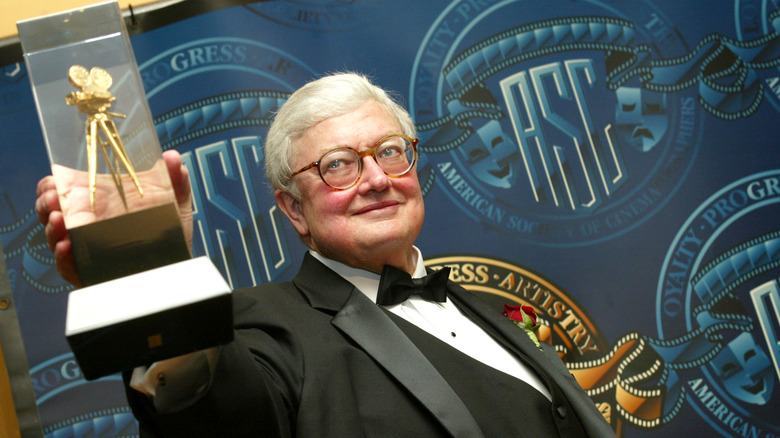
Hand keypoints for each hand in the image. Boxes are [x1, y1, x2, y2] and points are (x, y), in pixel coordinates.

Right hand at [35, 149, 193, 287]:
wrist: (178, 262)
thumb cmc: (168, 230)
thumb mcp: (173, 201)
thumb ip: (174, 178)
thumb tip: (173, 157)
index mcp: (97, 202)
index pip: (61, 191)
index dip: (51, 186)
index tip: (52, 181)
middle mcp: (86, 224)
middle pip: (52, 213)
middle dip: (47, 204)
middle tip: (53, 197)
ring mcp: (86, 248)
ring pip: (57, 239)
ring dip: (52, 229)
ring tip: (59, 219)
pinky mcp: (90, 272)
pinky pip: (70, 267)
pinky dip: (65, 257)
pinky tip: (67, 246)